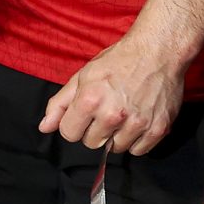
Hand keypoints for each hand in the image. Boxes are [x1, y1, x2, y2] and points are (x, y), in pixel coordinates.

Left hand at [40, 32, 185, 152]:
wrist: (157, 53)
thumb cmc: (118, 62)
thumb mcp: (82, 76)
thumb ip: (61, 103)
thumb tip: (44, 127)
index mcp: (90, 100)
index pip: (69, 133)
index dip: (73, 124)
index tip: (83, 115)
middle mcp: (113, 115)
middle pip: (92, 143)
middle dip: (94, 131)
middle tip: (105, 112)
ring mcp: (138, 123)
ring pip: (115, 149)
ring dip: (116, 136)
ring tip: (122, 115)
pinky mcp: (159, 129)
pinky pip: (139, 151)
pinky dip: (136, 141)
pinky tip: (136, 122)